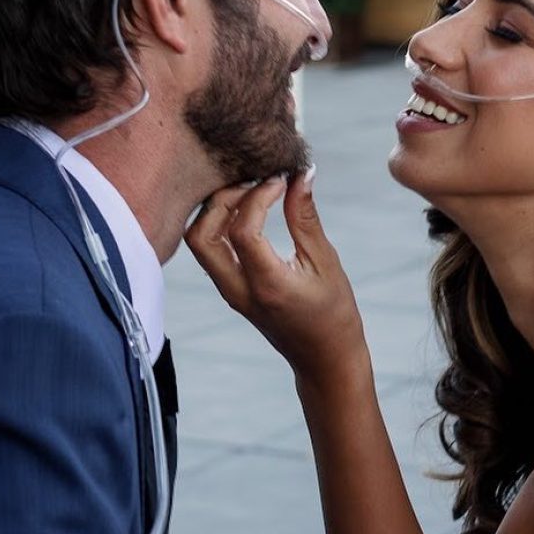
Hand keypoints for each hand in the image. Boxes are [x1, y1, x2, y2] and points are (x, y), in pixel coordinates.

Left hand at [185, 169, 367, 385]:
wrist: (324, 359)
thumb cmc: (334, 314)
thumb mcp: (325, 262)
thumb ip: (305, 218)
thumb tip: (299, 174)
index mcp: (267, 285)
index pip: (243, 229)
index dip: (258, 195)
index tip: (281, 179)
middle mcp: (240, 291)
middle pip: (201, 235)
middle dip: (222, 199)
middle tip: (253, 181)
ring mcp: (230, 293)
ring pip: (199, 243)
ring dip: (217, 211)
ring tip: (250, 192)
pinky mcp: (230, 292)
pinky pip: (211, 252)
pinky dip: (221, 225)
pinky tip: (249, 211)